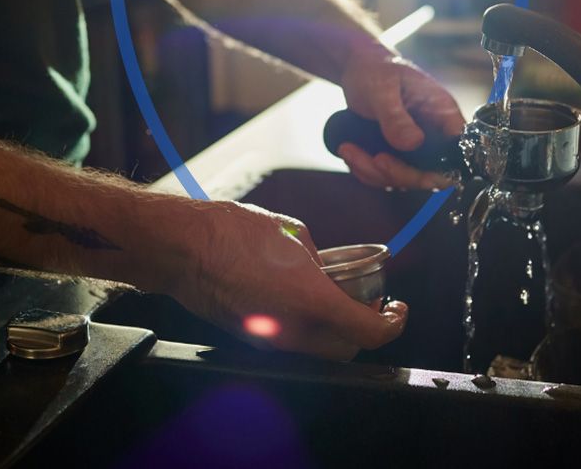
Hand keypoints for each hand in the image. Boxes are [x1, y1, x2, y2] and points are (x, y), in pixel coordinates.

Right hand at [169, 200, 407, 359]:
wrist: (183, 247)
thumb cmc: (233, 232)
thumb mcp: (294, 234)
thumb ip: (320, 261)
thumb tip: (325, 271)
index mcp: (310, 302)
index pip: (369, 332)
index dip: (392, 324)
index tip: (397, 309)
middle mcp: (291, 330)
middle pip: (346, 348)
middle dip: (363, 328)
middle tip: (367, 302)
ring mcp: (268, 339)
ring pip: (317, 346)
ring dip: (332, 327)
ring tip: (330, 294)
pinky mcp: (249, 336)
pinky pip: (289, 338)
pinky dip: (303, 323)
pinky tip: (295, 294)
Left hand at [338, 41, 463, 189]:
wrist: (358, 67)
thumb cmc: (375, 69)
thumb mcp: (383, 89)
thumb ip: (396, 116)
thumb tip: (413, 143)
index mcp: (443, 114)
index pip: (457, 152)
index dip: (437, 170)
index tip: (402, 167)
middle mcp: (435, 134)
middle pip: (430, 174)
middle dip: (396, 174)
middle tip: (371, 159)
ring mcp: (417, 146)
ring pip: (404, 179)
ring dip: (374, 172)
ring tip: (348, 150)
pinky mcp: (399, 153)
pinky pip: (386, 175)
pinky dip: (366, 170)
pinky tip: (350, 152)